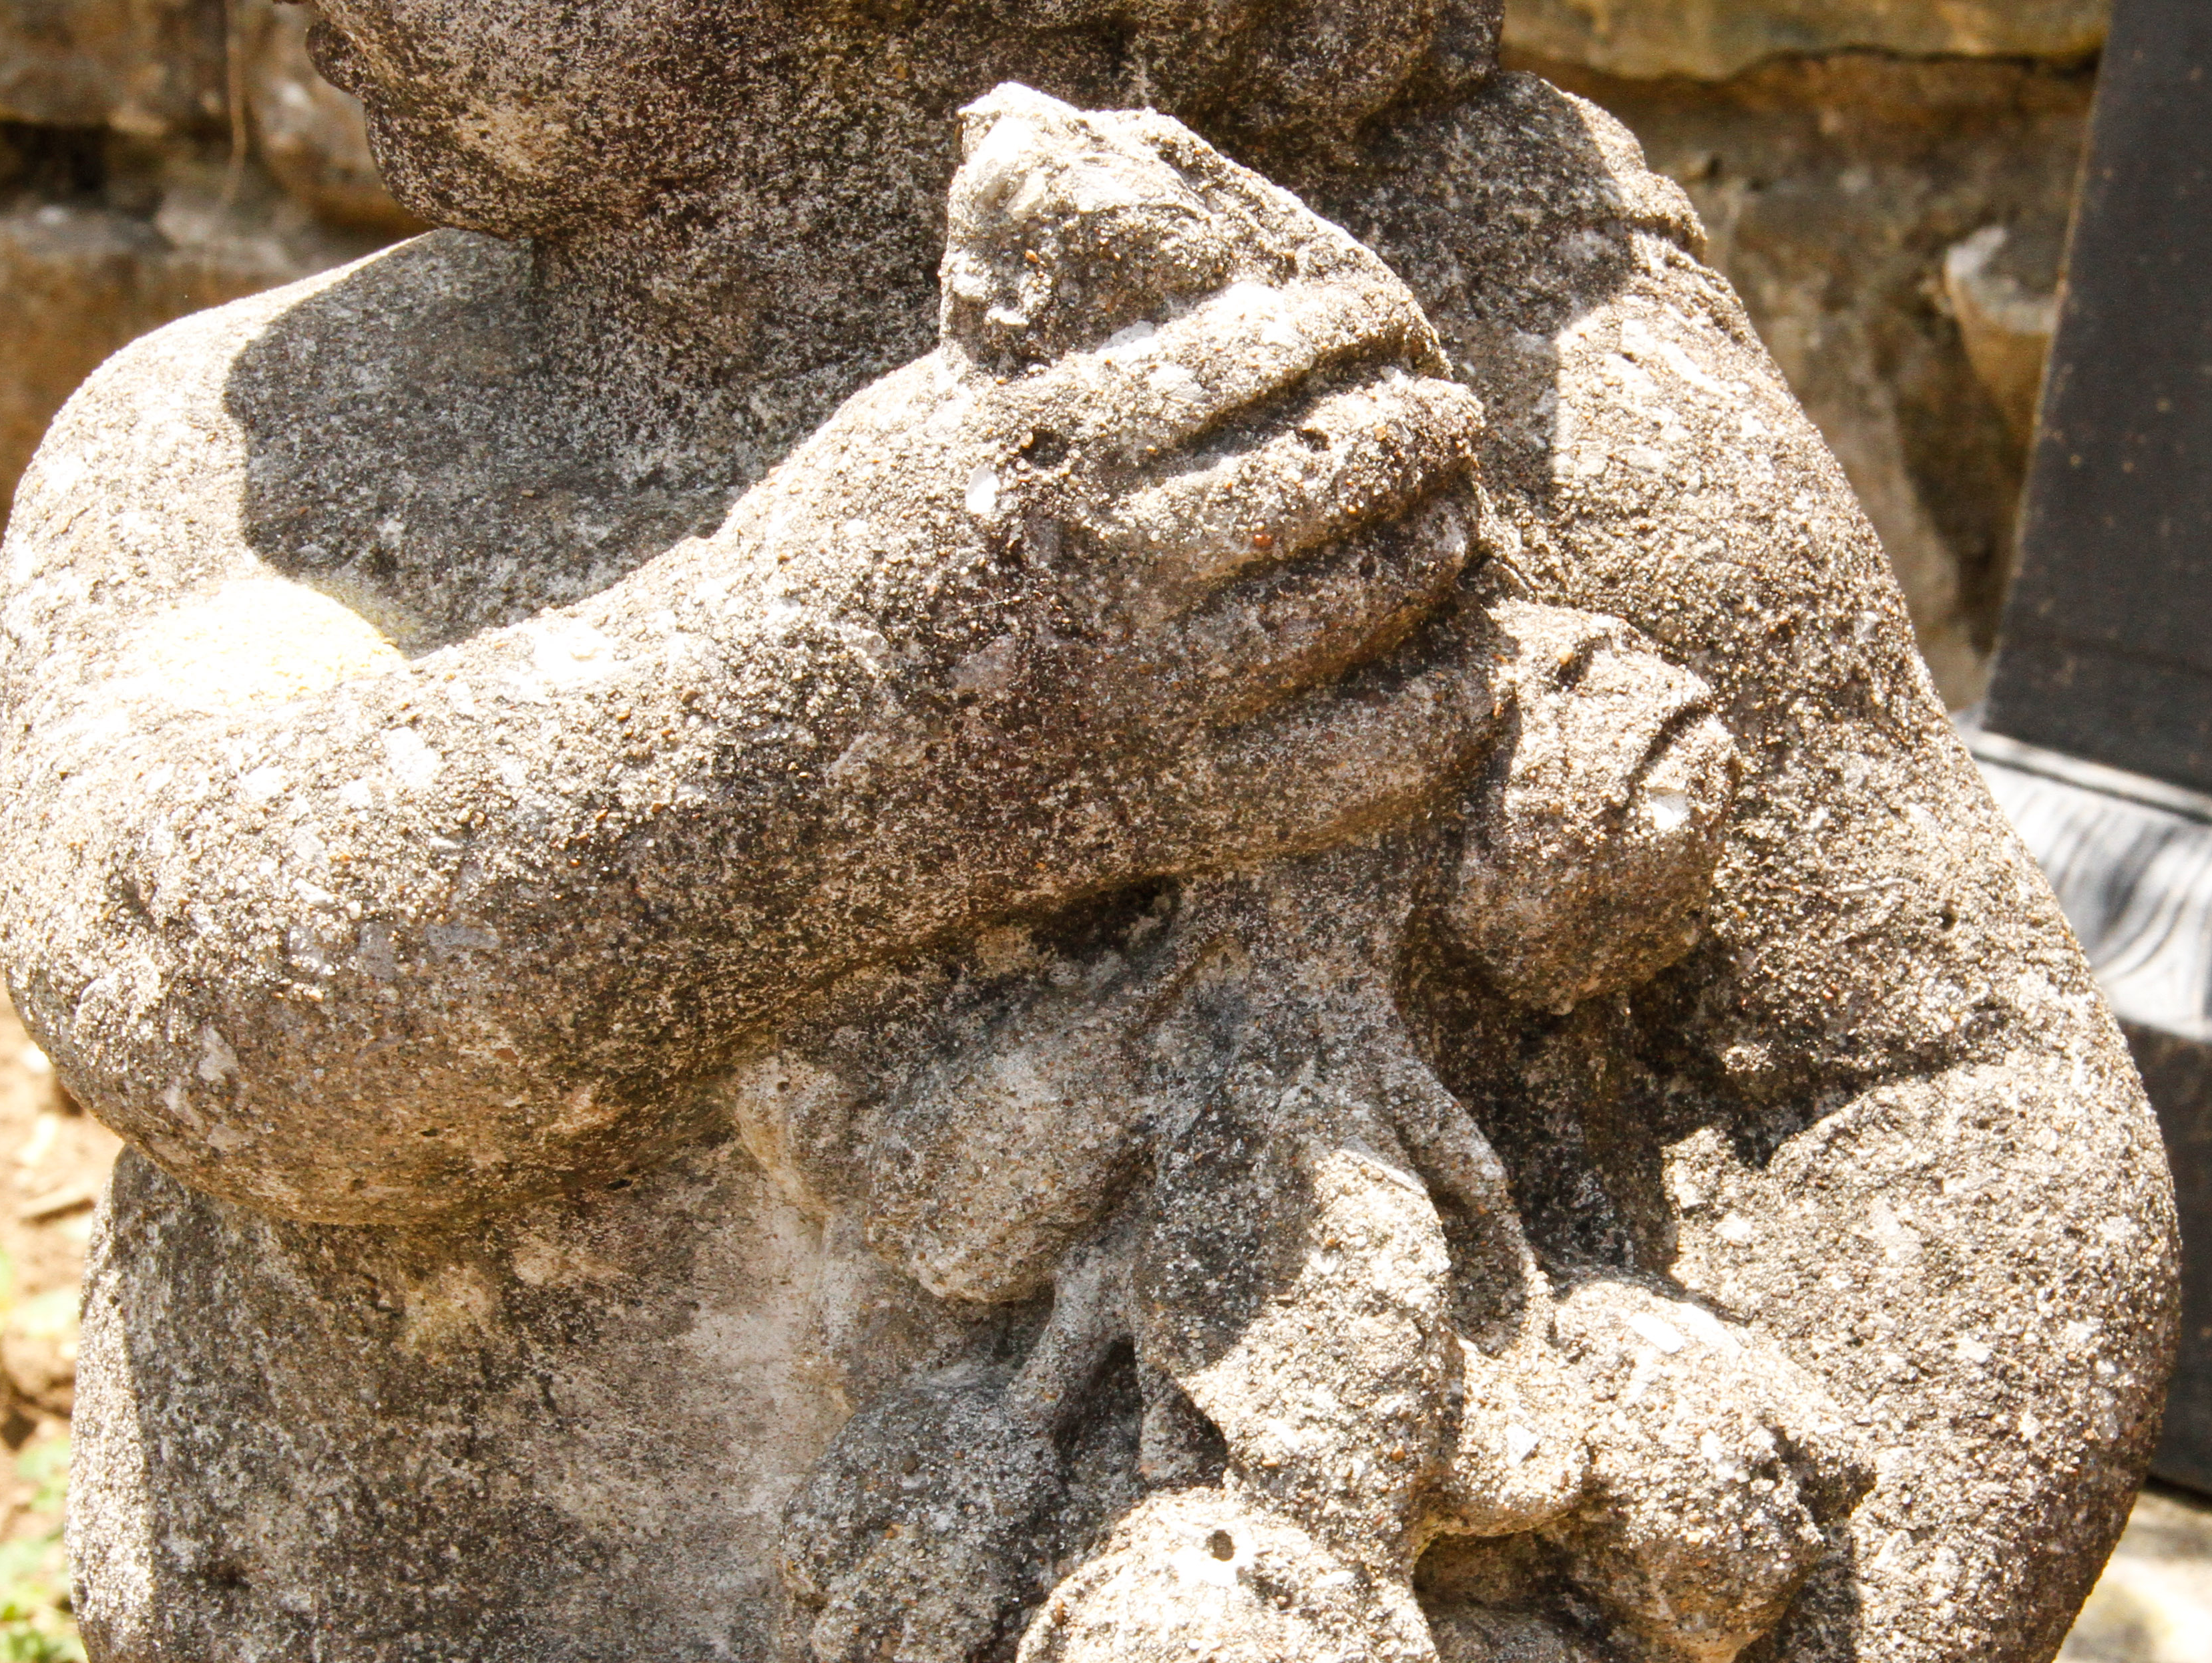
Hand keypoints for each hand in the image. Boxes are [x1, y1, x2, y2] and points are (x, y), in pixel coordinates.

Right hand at [698, 85, 1489, 795]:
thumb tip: (1144, 303)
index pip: (1267, 352)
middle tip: (1450, 420)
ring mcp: (1145, 690)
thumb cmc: (815, 581)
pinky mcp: (1155, 809)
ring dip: (1433, 551)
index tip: (1392, 324)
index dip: (1359, 330)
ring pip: (1354, 600)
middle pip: (1336, 467)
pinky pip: (1341, 764)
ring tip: (1455, 526)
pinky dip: (1430, 720)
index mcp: (1059, 440)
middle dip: (1420, 432)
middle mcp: (1118, 558)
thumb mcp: (911, 421)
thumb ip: (1041, 366)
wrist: (740, 771)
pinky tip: (1471, 682)